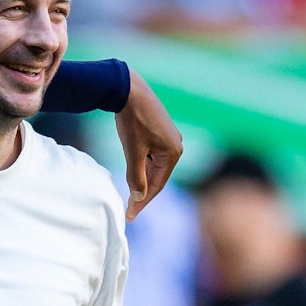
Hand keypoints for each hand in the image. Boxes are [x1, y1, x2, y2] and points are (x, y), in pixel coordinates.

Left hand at [115, 68, 182, 220]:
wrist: (128, 90)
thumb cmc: (132, 121)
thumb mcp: (132, 152)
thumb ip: (136, 176)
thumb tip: (139, 198)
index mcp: (173, 153)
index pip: (157, 185)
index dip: (142, 202)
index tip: (129, 215)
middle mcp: (176, 146)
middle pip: (157, 177)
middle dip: (143, 193)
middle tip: (128, 209)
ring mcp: (170, 138)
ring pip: (154, 166)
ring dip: (142, 179)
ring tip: (129, 194)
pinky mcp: (161, 131)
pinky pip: (152, 155)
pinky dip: (142, 165)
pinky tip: (132, 171)